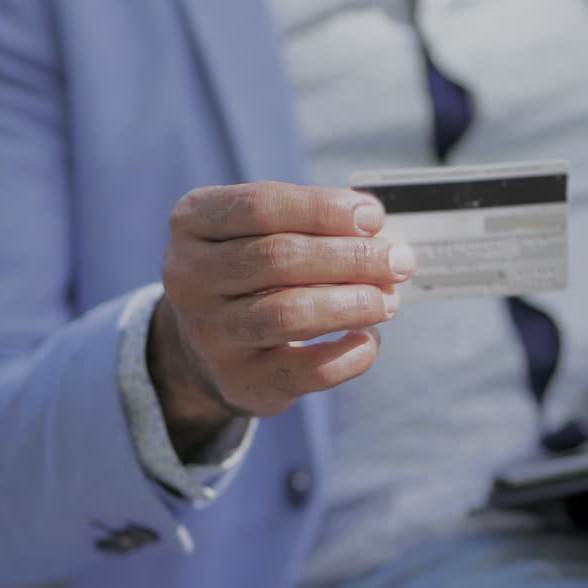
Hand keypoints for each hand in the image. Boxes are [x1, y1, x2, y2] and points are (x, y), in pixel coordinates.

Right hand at [150, 182, 414, 456]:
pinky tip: (369, 339)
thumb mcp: (265, 229)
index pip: (261, 206)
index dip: (323, 210)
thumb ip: (313, 222)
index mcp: (194, 221)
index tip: (373, 217)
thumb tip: (379, 233)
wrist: (210, 341)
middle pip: (278, 258)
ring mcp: (208, 334)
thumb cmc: (255, 268)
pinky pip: (303, 371)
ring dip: (351, 304)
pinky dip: (348, 355)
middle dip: (350, 258)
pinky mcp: (238, 382)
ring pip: (287, 314)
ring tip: (388, 300)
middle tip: (398, 261)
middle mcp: (189, 277)